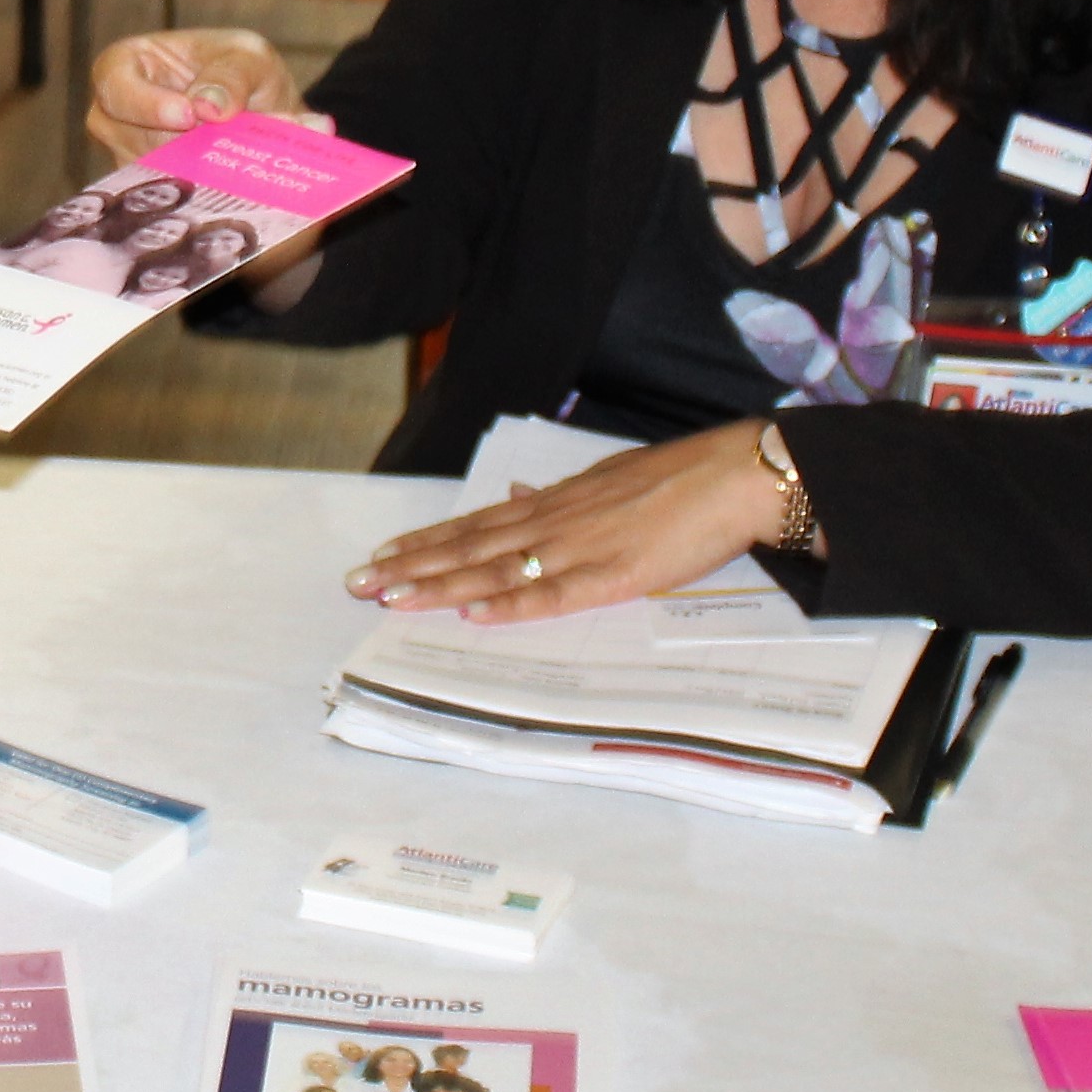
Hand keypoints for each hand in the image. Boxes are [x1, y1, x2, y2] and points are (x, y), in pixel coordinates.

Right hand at [86, 29, 320, 167]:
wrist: (261, 113)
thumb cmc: (242, 71)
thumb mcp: (248, 58)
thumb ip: (231, 76)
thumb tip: (208, 106)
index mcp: (124, 64)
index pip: (114, 85)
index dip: (146, 103)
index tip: (189, 116)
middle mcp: (114, 115)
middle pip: (129, 137)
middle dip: (180, 144)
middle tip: (224, 145)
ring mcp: (126, 156)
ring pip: (149, 172)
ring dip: (196, 169)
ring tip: (237, 160)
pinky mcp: (147, 189)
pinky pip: (166, 197)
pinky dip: (202, 190)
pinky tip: (230, 183)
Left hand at [341, 422, 784, 624]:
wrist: (733, 476)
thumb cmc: (676, 481)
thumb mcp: (605, 481)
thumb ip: (559, 498)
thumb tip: (517, 498)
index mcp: (553, 504)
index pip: (475, 526)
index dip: (426, 543)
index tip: (382, 556)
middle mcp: (554, 523)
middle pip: (469, 548)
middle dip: (412, 567)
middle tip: (358, 583)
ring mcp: (580, 547)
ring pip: (497, 570)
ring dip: (442, 586)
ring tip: (393, 598)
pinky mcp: (614, 574)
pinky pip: (554, 595)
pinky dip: (513, 606)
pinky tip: (475, 615)